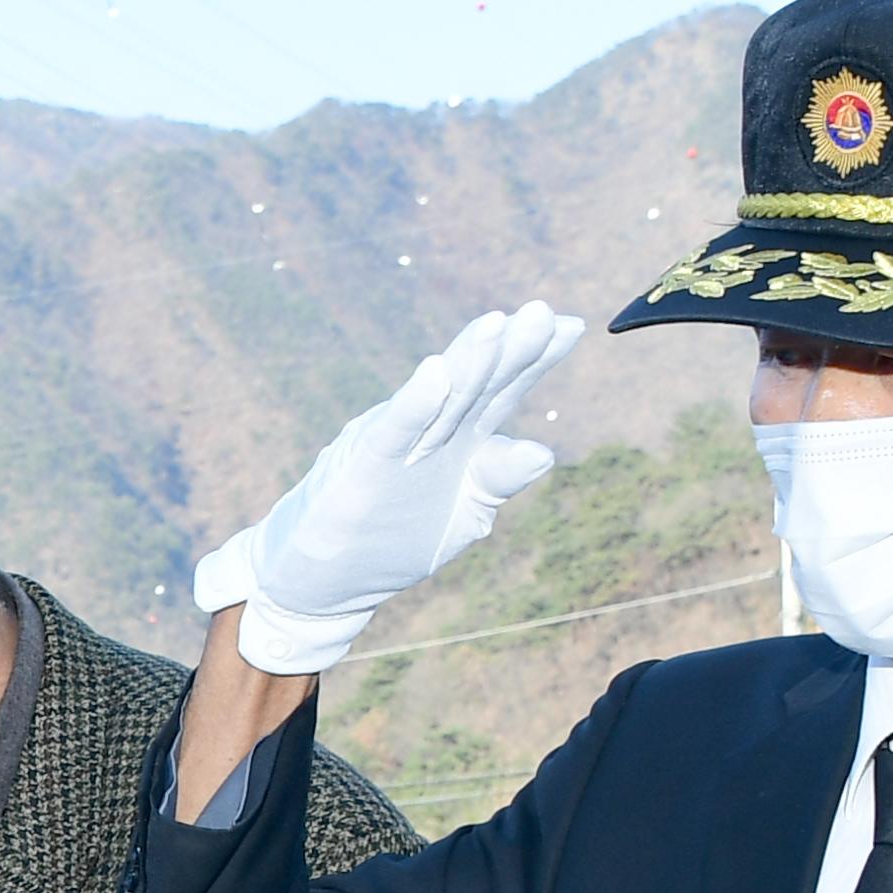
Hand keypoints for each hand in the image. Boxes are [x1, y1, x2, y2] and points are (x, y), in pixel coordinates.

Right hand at [193, 304, 578, 672]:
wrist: (322, 579)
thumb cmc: (391, 541)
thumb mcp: (463, 515)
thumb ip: (497, 477)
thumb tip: (543, 452)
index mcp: (460, 440)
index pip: (503, 390)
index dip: (534, 358)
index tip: (569, 324)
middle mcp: (432, 433)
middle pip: (478, 385)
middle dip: (510, 350)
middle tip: (541, 312)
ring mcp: (399, 447)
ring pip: (440, 401)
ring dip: (469, 363)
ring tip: (498, 324)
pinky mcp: (366, 468)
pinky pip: (394, 433)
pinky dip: (416, 405)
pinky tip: (436, 374)